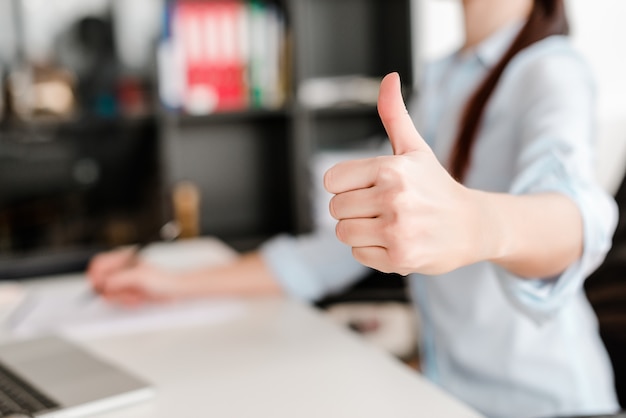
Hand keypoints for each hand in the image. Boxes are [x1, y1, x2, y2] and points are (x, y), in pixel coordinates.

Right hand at [87, 248, 180, 305]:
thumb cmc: (162, 280)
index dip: (95, 276)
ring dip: (122, 298)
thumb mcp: (140, 277)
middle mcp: (121, 270)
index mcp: (123, 260)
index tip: (101, 286)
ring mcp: (124, 282)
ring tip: (136, 295)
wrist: (175, 291)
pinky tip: (138, 299)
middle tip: (126, 292)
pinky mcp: (128, 293)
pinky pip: (118, 301)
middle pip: (101, 282)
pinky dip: (127, 302)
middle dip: (113, 291)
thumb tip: (105, 283)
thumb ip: (120, 278)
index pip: (98, 264)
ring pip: (109, 294)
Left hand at [324, 73, 483, 275]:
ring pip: (344, 233)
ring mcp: (398, 230)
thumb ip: (394, 115)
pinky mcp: (400, 258)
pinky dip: (372, 251)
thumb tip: (389, 77)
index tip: (368, 187)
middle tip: (381, 208)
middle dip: (353, 210)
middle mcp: (394, 198)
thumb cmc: (435, 186)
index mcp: (392, 169)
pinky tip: (395, 241)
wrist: (472, 227)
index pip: (332, 181)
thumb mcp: (415, 149)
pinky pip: (358, 254)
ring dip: (360, 231)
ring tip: (387, 225)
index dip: (346, 186)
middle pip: (336, 209)